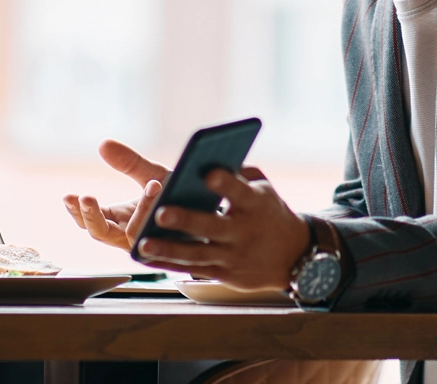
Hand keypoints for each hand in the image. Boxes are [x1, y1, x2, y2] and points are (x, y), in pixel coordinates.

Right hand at [62, 140, 168, 249]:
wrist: (212, 211)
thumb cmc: (176, 196)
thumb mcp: (152, 175)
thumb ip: (129, 163)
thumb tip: (103, 143)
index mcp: (117, 220)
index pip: (89, 220)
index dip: (78, 210)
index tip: (69, 196)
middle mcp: (129, 236)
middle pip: (99, 233)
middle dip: (91, 216)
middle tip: (86, 197)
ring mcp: (149, 244)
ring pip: (133, 236)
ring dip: (139, 210)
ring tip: (150, 184)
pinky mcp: (171, 248)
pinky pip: (159, 236)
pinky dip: (159, 212)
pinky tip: (161, 187)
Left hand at [132, 167, 308, 291]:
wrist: (292, 255)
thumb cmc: (266, 211)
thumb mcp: (263, 187)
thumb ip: (236, 173)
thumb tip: (201, 162)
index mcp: (255, 204)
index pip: (240, 191)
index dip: (225, 183)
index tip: (208, 173)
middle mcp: (245, 232)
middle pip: (213, 227)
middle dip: (187, 221)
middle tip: (161, 213)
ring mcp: (234, 256)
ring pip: (198, 254)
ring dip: (170, 250)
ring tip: (143, 244)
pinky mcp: (225, 274)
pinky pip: (193, 269)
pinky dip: (168, 264)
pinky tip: (146, 257)